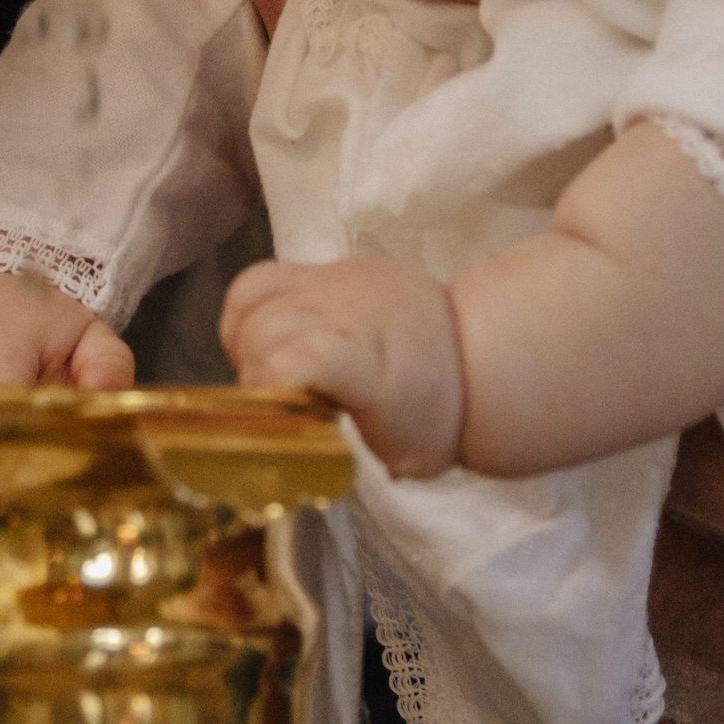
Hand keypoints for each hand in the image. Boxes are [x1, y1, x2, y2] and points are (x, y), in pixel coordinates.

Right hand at [221, 253, 463, 474]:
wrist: (476, 353)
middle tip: (276, 402)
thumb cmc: (435, 417)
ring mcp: (336, 280)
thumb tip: (280, 452)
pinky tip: (267, 342)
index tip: (275, 414)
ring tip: (271, 372)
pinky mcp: (331, 267)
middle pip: (263, 331)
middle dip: (254, 374)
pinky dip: (247, 314)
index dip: (268, 385)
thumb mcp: (395, 456)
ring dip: (246, 342)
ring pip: (252, 299)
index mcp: (368, 365)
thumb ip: (337, 452)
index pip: (296, 358)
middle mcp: (347, 311)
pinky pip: (262, 280)